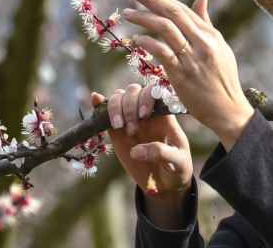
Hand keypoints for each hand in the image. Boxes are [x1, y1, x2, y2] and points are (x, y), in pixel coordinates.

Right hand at [91, 86, 192, 228]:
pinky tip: (95, 100)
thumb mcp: (177, 162)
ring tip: (120, 127)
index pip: (155, 90)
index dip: (147, 96)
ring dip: (116, 108)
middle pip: (134, 91)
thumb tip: (136, 151)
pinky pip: (106, 113)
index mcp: (165, 114)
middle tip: (132, 130)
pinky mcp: (117, 131)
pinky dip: (99, 104)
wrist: (166, 182)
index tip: (144, 115)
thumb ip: (161, 153)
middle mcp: (147, 111)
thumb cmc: (176, 167)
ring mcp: (131, 119)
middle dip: (130, 106)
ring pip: (119, 97)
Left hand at [122, 0, 254, 150]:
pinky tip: (138, 39)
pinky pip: (163, 53)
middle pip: (172, 13)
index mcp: (210, 34)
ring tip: (128, 14)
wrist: (229, 110)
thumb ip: (206, 23)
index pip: (181, 9)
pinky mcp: (182, 75)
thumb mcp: (220, 47)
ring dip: (144, 18)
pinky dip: (149, 43)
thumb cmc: (223, 79)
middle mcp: (202, 42)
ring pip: (165, 29)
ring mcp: (192, 58)